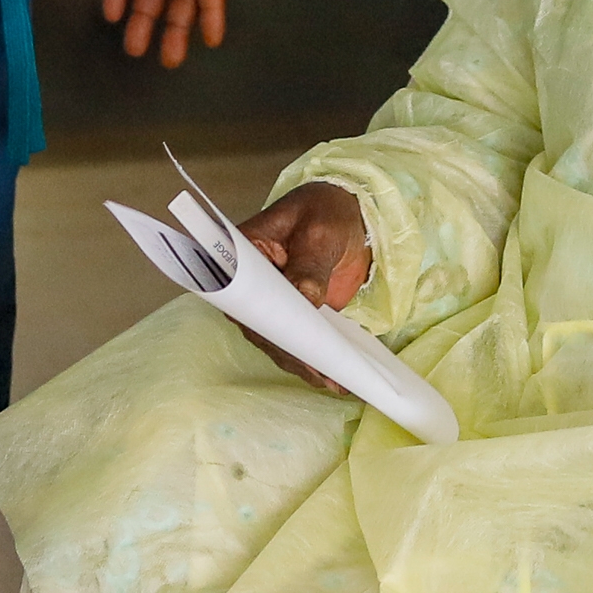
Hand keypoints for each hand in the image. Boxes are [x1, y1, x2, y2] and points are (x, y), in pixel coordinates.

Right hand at [231, 184, 373, 385]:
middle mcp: (250, 286)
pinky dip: (313, 359)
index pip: (243, 294)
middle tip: (318, 370)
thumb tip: (304, 298)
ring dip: (303, 362)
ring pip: (277, 341)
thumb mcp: (320, 232)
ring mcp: (271, 304)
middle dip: (288, 350)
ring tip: (333, 381)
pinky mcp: (293, 316)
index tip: (287, 340)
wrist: (349, 215)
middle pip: (260, 325)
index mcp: (242, 256)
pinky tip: (334, 376)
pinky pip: (296, 342)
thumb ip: (310, 264)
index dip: (263, 319)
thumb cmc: (326, 212)